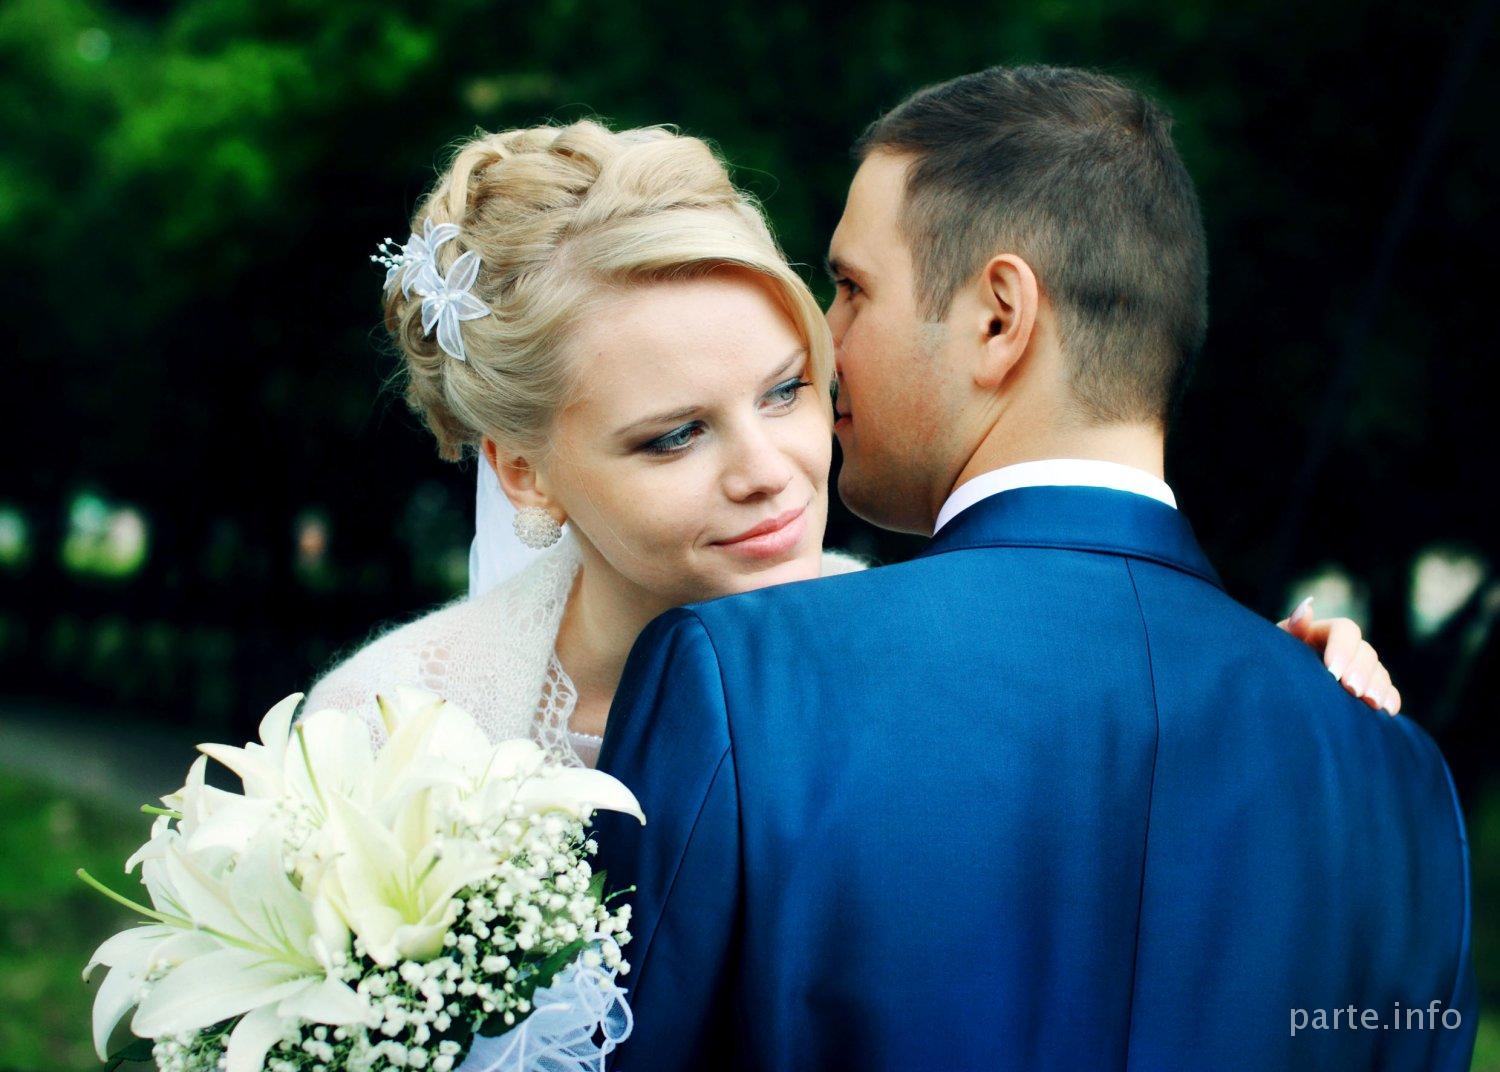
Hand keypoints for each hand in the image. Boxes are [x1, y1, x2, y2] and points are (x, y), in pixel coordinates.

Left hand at [1278, 596, 1400, 715]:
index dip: (1343, 648)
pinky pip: (1387, 690)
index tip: (1333, 672)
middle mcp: (1345, 648)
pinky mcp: (1367, 688)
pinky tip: (1389, 710)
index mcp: (1323, 632)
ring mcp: (1358, 668)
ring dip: (1378, 686)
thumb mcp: (1277, 645)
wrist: (1272, 690)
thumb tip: (1307, 607)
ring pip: (1378, 670)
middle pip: (1365, 651)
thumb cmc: (1271, 664)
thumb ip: (1292, 628)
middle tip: (1353, 690)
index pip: (1345, 630)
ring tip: (1372, 703)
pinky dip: (1390, 698)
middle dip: (1362, 671)